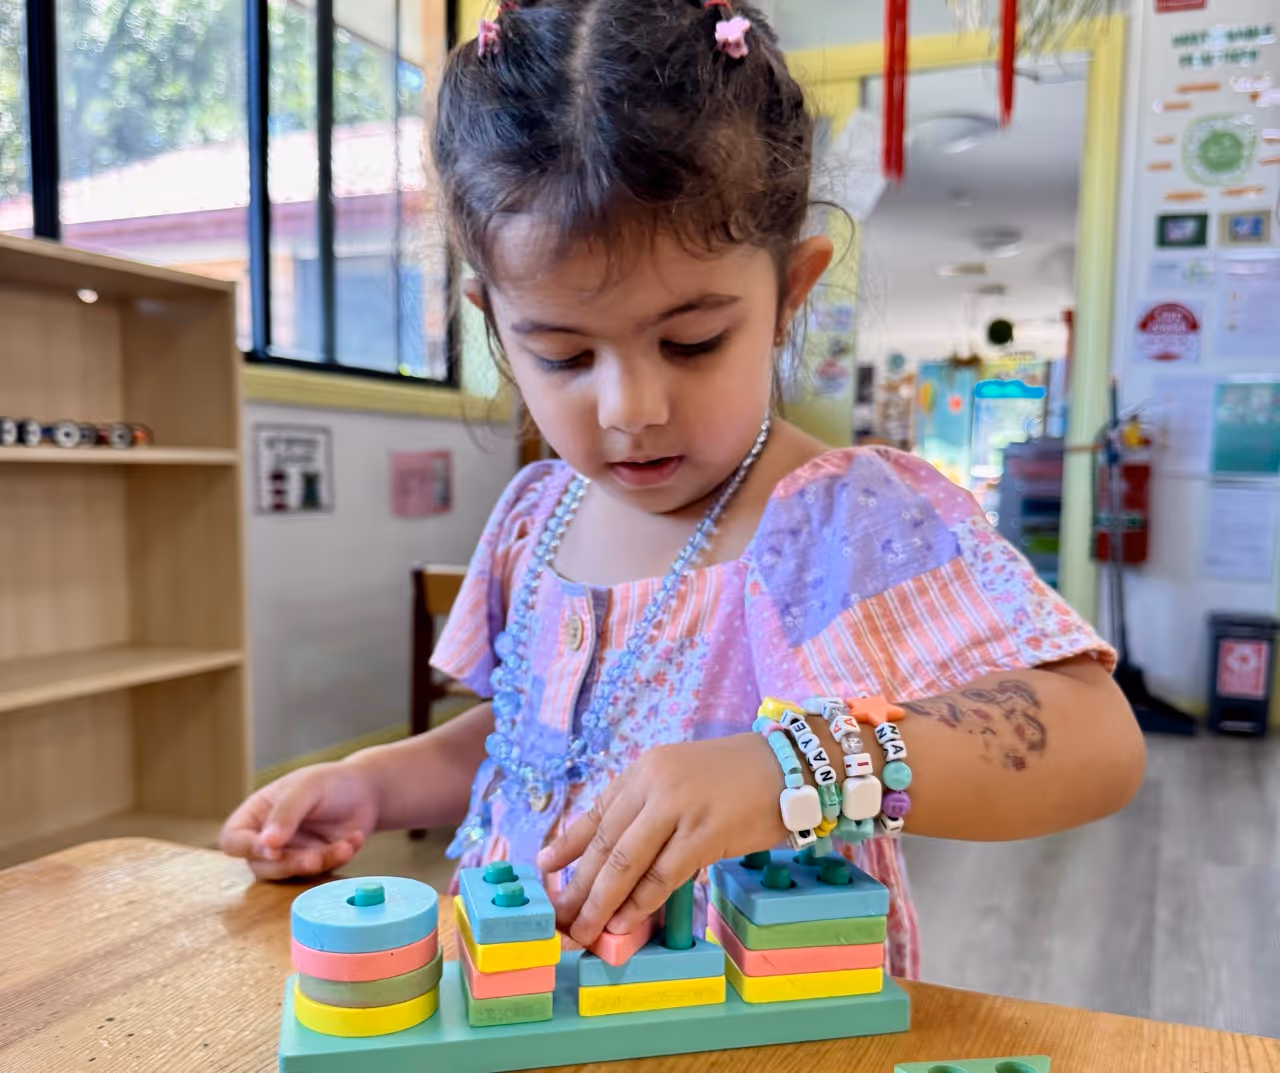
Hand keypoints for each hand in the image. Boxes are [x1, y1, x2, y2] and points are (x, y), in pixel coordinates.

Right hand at [219, 761, 379, 880]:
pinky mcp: (314, 866)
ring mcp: (291, 855)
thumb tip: (267, 843)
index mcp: (256, 815)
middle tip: (316, 857)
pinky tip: (355, 840)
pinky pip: (320, 875)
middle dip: (291, 863)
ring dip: (319, 864)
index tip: (275, 849)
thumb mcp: (307, 788)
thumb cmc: (329, 782)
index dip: (248, 849)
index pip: (233, 840)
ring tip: (345, 846)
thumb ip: (286, 813)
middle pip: (262, 866)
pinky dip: (339, 861)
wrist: (366, 791)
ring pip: (292, 876)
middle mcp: (268, 840)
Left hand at [537, 735, 787, 946]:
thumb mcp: (681, 779)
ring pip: (626, 862)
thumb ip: (649, 809)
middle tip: (560, 917)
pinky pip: (664, 874)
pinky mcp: (706, 832)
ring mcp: (680, 807)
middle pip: (604, 843)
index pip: (596, 812)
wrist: (790, 766)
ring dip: (601, 902)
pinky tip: (625, 921)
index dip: (566, 844)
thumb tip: (616, 857)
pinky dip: (641, 902)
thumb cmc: (736, 778)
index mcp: (644, 770)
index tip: (543, 870)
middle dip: (577, 885)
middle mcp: (655, 784)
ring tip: (584, 930)